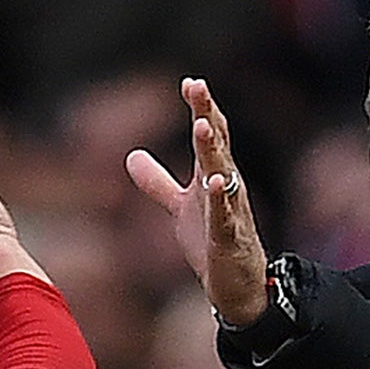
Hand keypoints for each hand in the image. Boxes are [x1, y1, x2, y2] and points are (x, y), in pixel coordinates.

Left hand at [126, 77, 268, 325]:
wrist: (238, 286)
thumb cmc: (212, 243)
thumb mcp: (180, 208)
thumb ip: (157, 182)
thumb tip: (130, 155)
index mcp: (214, 176)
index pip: (211, 135)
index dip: (201, 109)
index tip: (190, 82)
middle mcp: (227, 188)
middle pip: (217, 144)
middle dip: (207, 115)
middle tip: (198, 87)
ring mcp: (230, 212)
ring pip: (223, 175)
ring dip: (213, 150)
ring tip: (202, 125)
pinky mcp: (229, 239)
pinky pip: (225, 216)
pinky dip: (220, 198)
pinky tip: (215, 181)